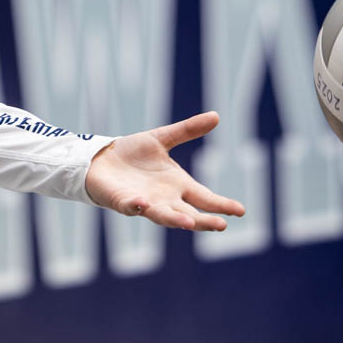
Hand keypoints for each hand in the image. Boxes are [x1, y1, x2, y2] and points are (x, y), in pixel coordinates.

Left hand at [83, 111, 245, 230]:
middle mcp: (165, 199)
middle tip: (221, 225)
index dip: (222, 205)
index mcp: (178, 185)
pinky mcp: (123, 201)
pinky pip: (131, 207)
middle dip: (204, 221)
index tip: (241, 211)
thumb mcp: (162, 138)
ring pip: (163, 215)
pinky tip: (142, 205)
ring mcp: (145, 203)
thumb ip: (187, 130)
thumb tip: (216, 116)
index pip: (205, 198)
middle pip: (189, 213)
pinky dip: (136, 207)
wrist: (102, 159)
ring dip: (175, 219)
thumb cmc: (133, 154)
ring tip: (189, 223)